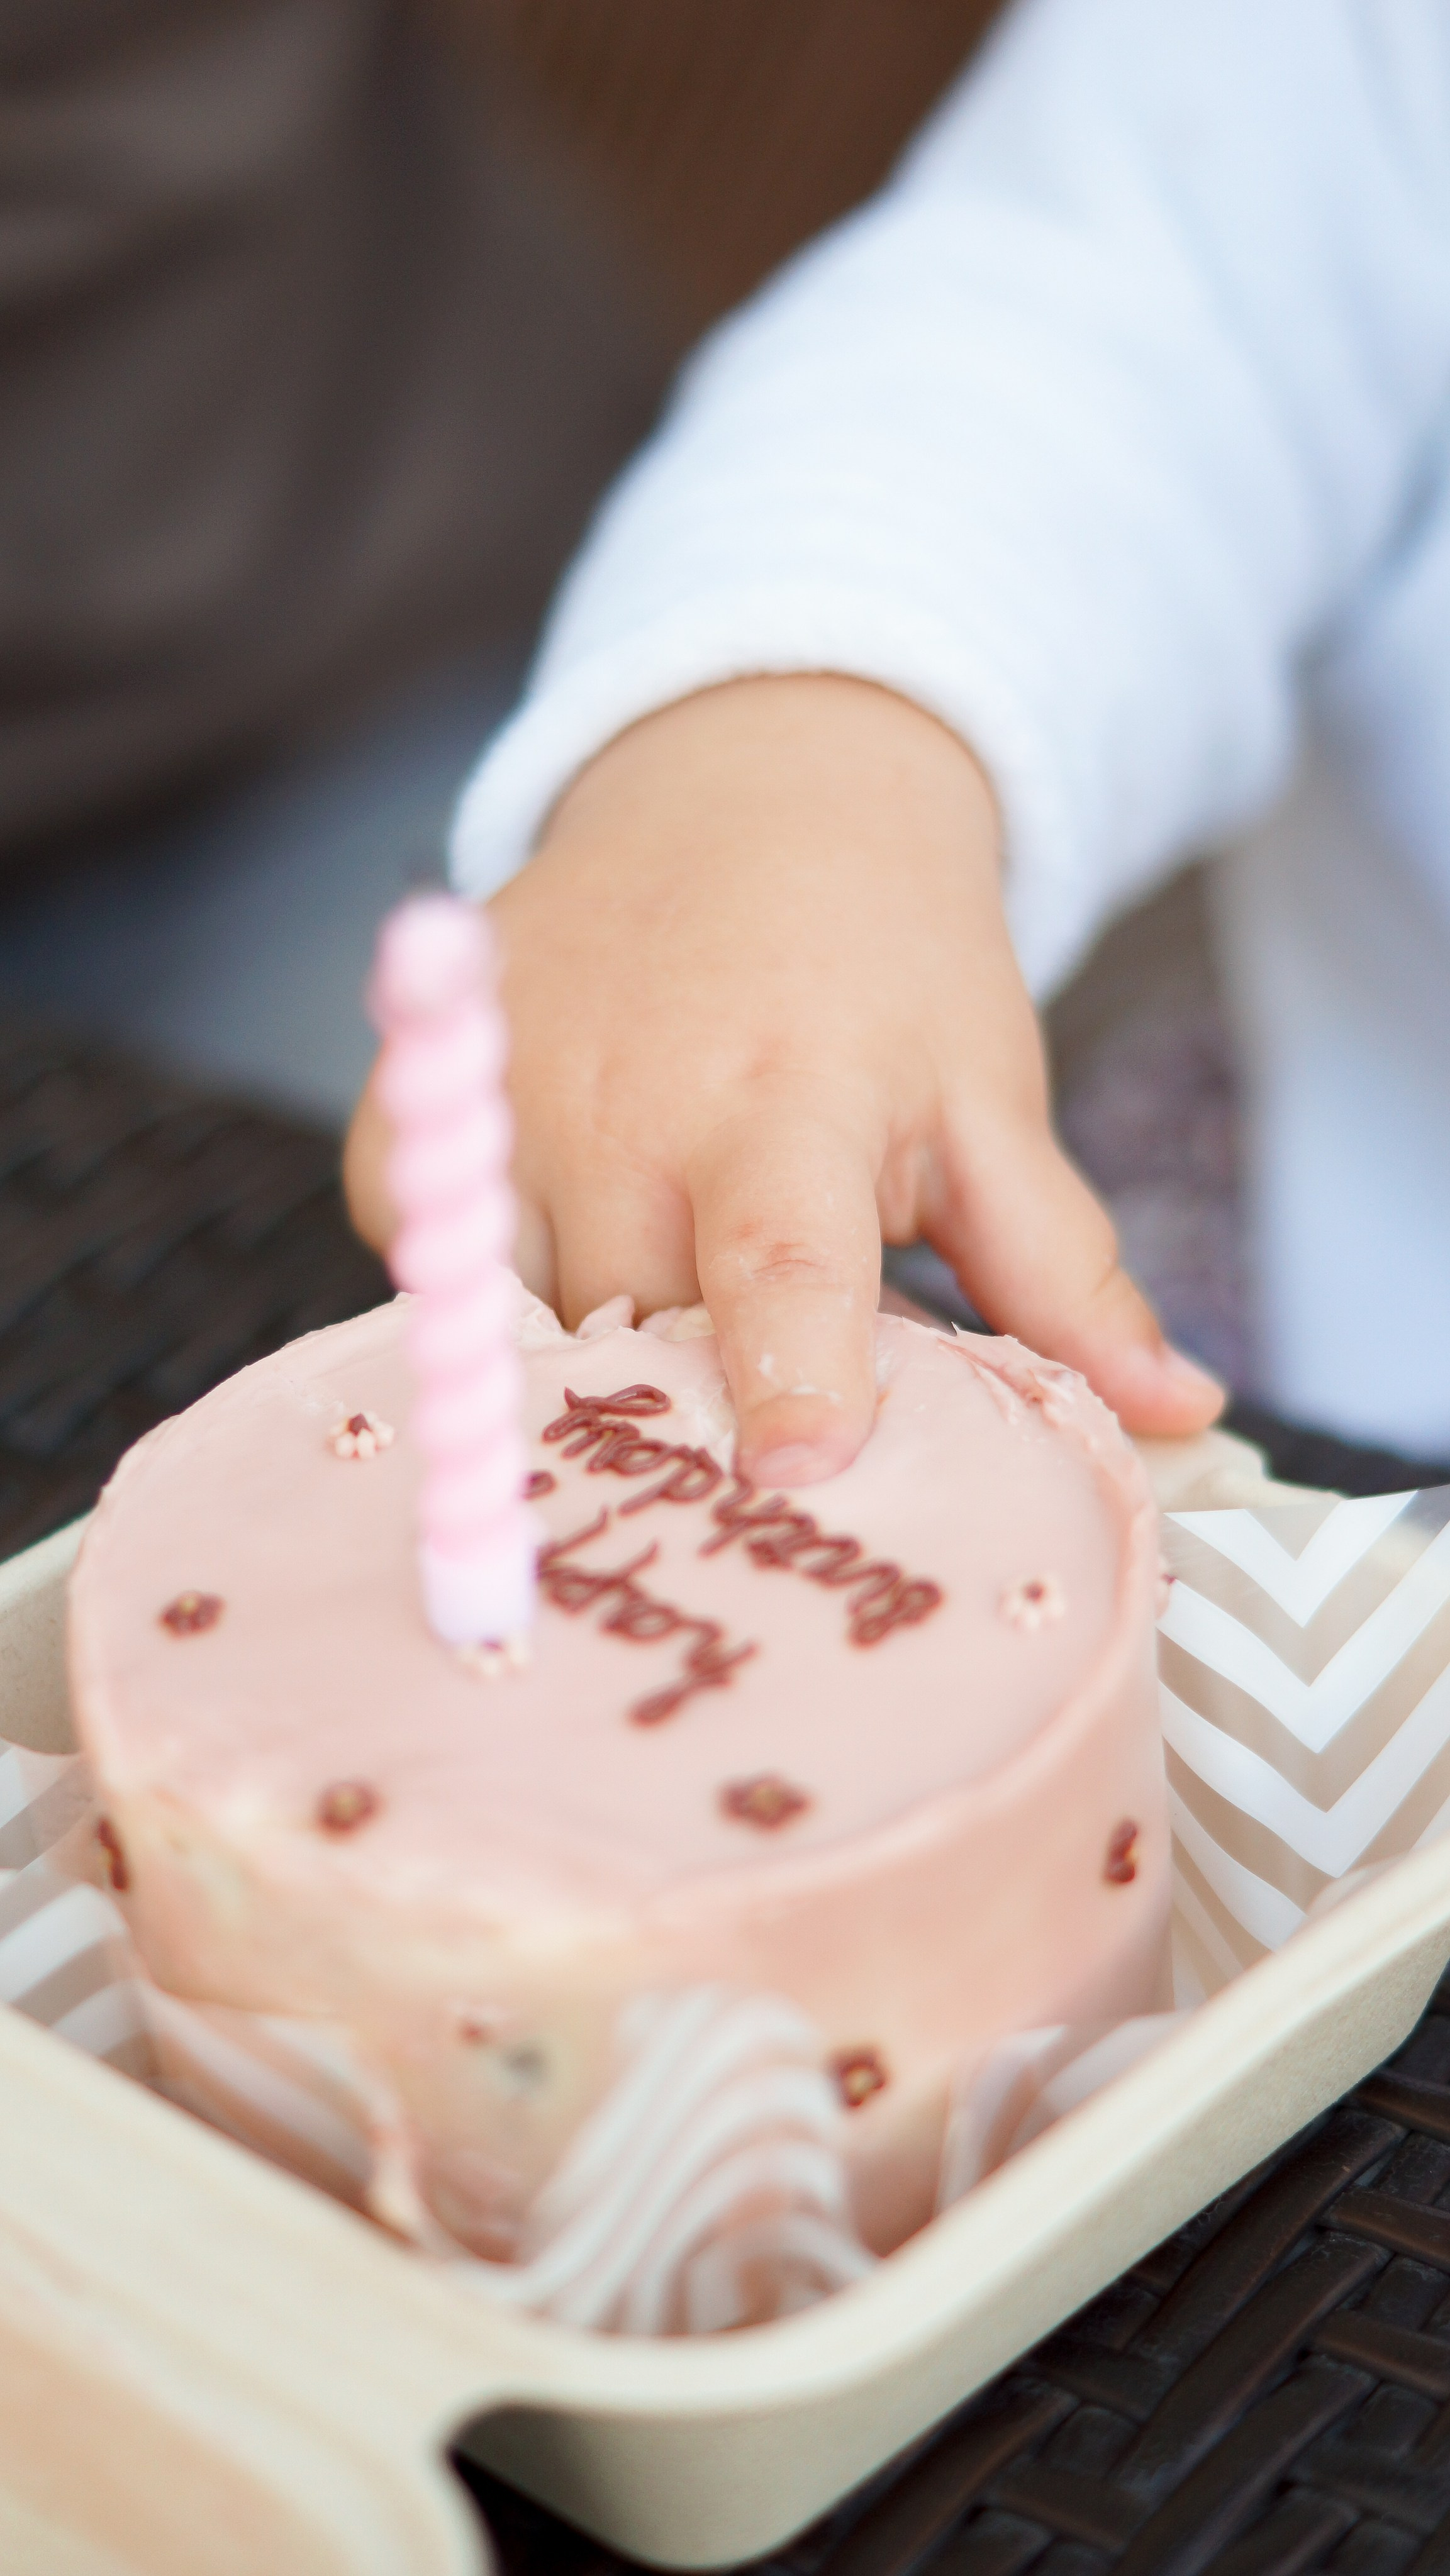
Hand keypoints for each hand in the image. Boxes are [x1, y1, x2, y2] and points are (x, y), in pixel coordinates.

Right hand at [345, 675, 1221, 1482]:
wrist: (749, 788)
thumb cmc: (887, 969)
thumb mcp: (989, 1103)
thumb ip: (1063, 1274)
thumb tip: (1181, 1414)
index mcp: (793, 1098)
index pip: (782, 1260)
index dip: (787, 1372)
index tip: (798, 1476)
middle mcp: (625, 1099)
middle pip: (642, 1339)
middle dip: (698, 1399)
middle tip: (762, 1391)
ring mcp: (501, 1098)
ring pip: (528, 1325)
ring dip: (599, 1351)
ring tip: (673, 1284)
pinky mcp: (409, 1105)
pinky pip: (440, 1270)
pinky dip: (503, 1291)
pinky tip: (586, 1227)